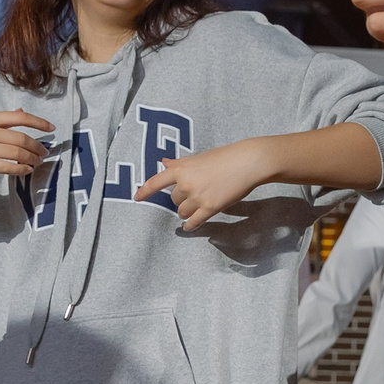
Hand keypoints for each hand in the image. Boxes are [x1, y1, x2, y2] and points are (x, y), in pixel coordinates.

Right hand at [0, 110, 51, 181]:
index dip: (39, 122)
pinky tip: (26, 170)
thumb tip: (21, 111)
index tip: (51, 128)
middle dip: (37, 146)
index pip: (20, 117)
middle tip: (44, 152)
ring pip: (17, 153)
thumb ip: (1, 119)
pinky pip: (7, 167)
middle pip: (22, 138)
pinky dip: (20, 169)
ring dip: (31, 159)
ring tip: (37, 162)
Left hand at [138, 137, 275, 230]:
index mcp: (181, 168)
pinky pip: (194, 222)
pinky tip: (190, 226)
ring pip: (182, 212)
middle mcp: (186, 183)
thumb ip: (179, 163)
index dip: (144, 191)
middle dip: (181, 199)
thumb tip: (164, 162)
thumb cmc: (224, 157)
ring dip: (187, 211)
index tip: (137, 198)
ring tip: (198, 206)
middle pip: (173, 200)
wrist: (247, 162)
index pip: (156, 182)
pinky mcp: (210, 207)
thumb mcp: (199, 157)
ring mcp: (198, 197)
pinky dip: (190, 225)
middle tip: (194, 194)